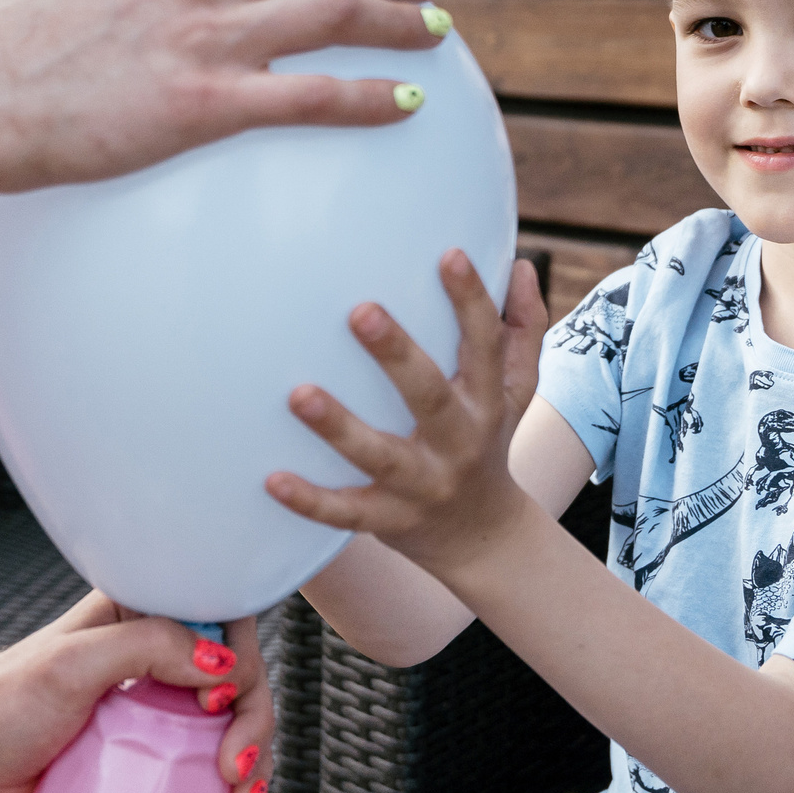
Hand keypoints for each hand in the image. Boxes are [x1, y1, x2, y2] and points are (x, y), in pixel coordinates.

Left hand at [0, 595, 275, 792]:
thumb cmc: (6, 698)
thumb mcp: (73, 663)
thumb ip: (147, 646)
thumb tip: (221, 666)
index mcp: (144, 609)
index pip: (223, 618)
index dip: (241, 660)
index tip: (218, 704)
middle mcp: (161, 649)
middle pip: (241, 674)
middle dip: (253, 720)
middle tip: (233, 767)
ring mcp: (162, 700)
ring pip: (235, 718)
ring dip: (254, 758)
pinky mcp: (156, 745)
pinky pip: (211, 756)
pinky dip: (233, 783)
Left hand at [266, 253, 549, 580]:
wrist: (482, 537)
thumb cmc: (487, 439)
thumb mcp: (518, 391)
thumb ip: (521, 328)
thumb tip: (517, 264)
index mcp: (487, 402)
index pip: (484, 346)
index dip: (472, 301)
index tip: (450, 255)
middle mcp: (457, 442)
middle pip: (428, 396)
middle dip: (396, 355)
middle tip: (360, 311)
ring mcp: (421, 485)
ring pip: (380, 456)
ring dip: (339, 427)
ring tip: (298, 394)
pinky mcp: (387, 519)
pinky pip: (346, 513)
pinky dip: (310, 500)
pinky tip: (272, 479)